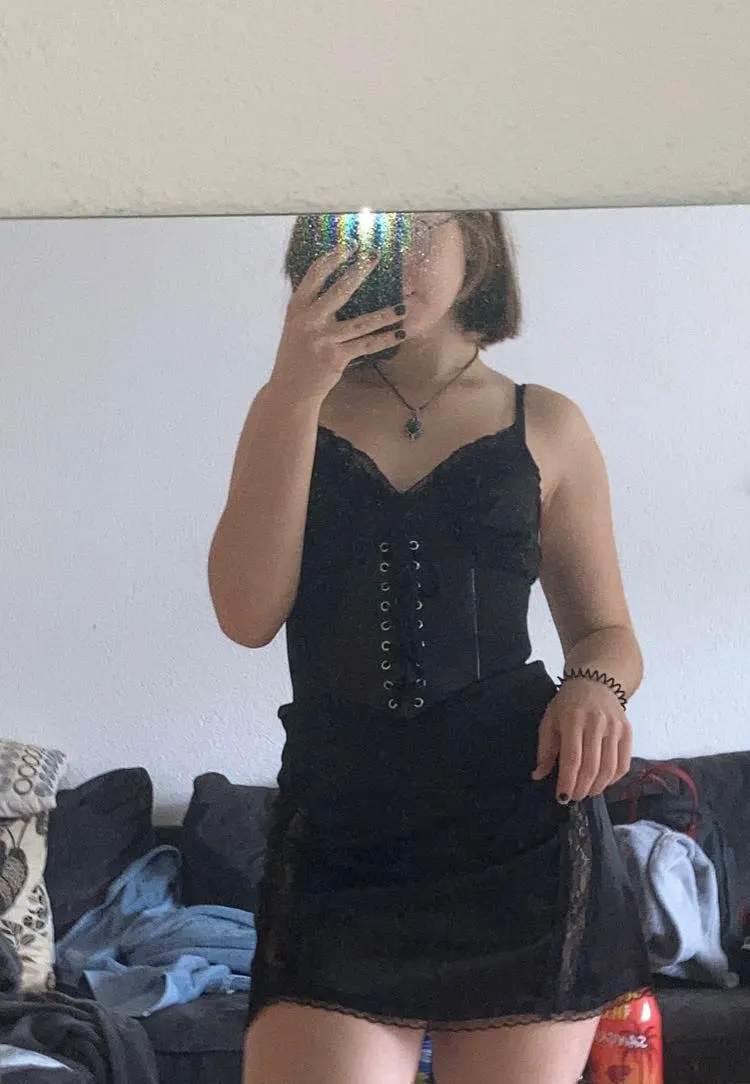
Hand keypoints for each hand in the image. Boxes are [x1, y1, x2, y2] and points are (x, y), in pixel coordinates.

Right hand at [268, 246, 405, 403]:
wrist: (290, 390)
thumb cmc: (296, 356)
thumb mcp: (296, 326)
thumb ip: (312, 307)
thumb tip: (339, 286)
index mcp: (297, 308)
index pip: (315, 274)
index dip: (333, 257)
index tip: (350, 246)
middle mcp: (309, 321)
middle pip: (339, 290)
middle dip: (360, 271)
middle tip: (376, 257)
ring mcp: (323, 340)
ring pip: (360, 322)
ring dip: (384, 314)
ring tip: (402, 307)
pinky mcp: (335, 357)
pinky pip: (366, 345)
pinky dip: (384, 339)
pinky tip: (399, 334)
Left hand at [531, 678, 632, 802]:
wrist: (596, 681)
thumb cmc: (568, 703)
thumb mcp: (549, 720)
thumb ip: (544, 749)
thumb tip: (538, 775)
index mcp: (573, 719)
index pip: (571, 758)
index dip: (567, 781)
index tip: (562, 797)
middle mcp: (596, 723)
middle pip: (591, 766)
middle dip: (581, 788)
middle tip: (573, 797)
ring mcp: (615, 727)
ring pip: (609, 768)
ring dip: (597, 787)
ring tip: (586, 792)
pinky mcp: (628, 732)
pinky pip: (623, 763)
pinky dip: (613, 779)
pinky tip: (602, 782)